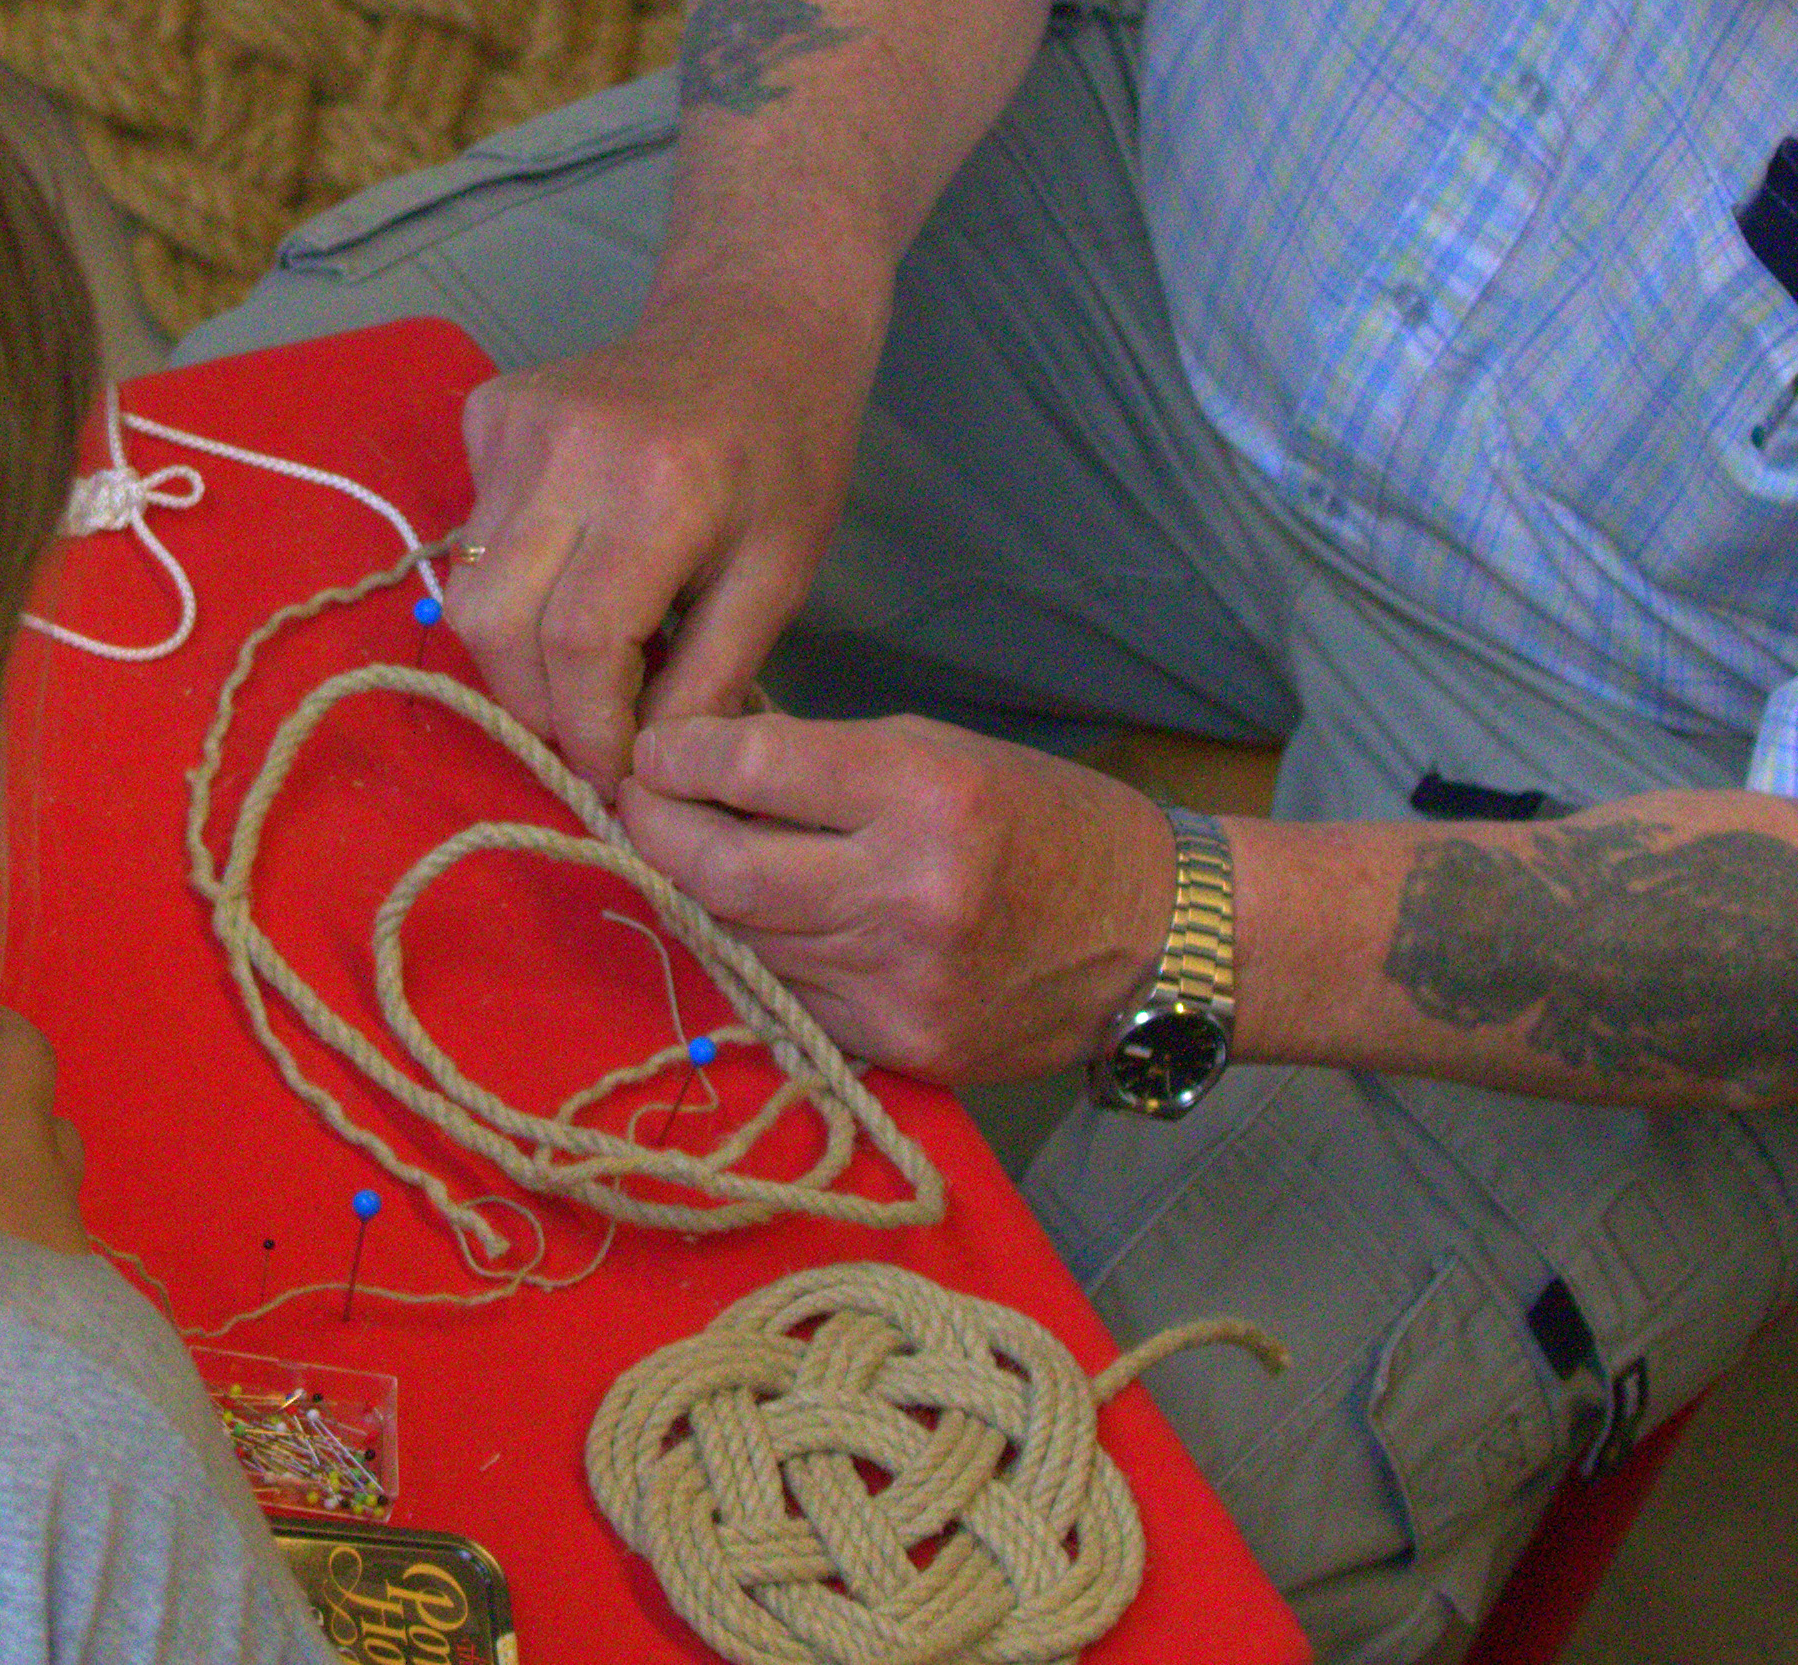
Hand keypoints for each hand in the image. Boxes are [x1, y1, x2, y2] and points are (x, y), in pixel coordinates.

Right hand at [445, 297, 867, 788]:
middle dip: (535, 704)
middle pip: (498, 623)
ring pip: (468, 586)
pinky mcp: (487, 413)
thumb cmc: (786, 454)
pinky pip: (469, 533)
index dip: (584, 726)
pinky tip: (569, 567)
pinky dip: (509, 580)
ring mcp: (515, 423)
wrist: (754, 325)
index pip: (578, 641)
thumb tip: (642, 770)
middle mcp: (568, 449)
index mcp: (658, 489)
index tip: (611, 772)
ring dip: (515, 651)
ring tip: (580, 663)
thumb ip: (709, 678)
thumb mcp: (778, 576)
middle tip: (585, 732)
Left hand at [613, 709, 1178, 1086]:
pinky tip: (763, 920)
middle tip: (637, 803)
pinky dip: (760, 955)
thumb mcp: (939, 753)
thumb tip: (696, 759)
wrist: (1160, 940)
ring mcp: (898, 984)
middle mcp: (905, 894)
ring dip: (699, 895)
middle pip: (719, 871)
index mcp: (923, 797)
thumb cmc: (1047, 822)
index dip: (680, 756)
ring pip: (740, 940)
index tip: (657, 750)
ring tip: (688, 854)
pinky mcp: (900, 1047)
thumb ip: (819, 763)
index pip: (751, 770)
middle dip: (655, 831)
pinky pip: (786, 998)